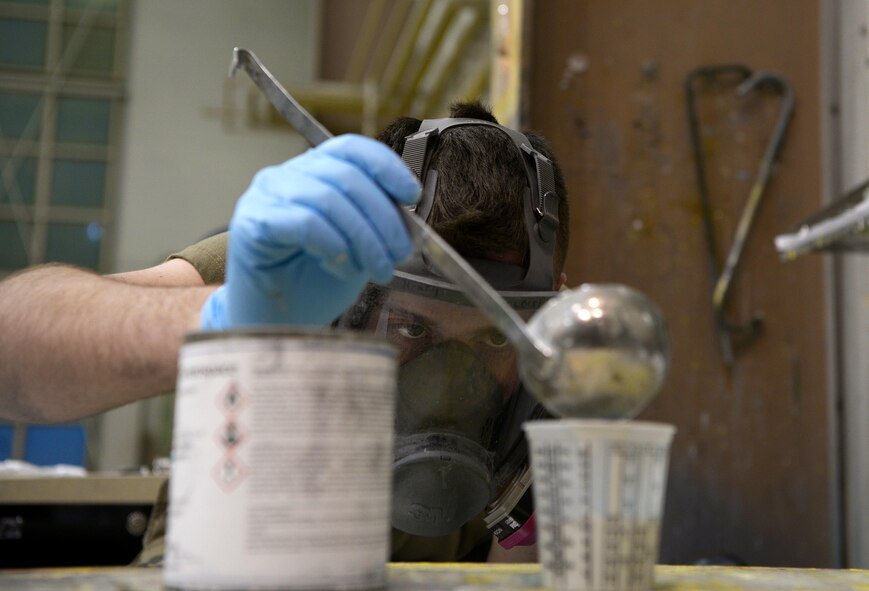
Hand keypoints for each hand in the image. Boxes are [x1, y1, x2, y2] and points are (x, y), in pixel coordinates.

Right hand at [200, 134, 419, 329]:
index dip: (386, 167)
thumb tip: (407, 210)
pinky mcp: (251, 222)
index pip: (352, 150)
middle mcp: (286, 175)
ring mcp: (265, 196)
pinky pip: (306, 224)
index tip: (412, 196)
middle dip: (383, 217)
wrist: (279, 323)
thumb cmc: (314, 282)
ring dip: (364, 239)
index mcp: (314, 171)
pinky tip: (343, 268)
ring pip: (329, 200)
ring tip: (378, 269)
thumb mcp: (359, 244)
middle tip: (401, 252)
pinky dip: (335, 247)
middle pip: (346, 176)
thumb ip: (376, 220)